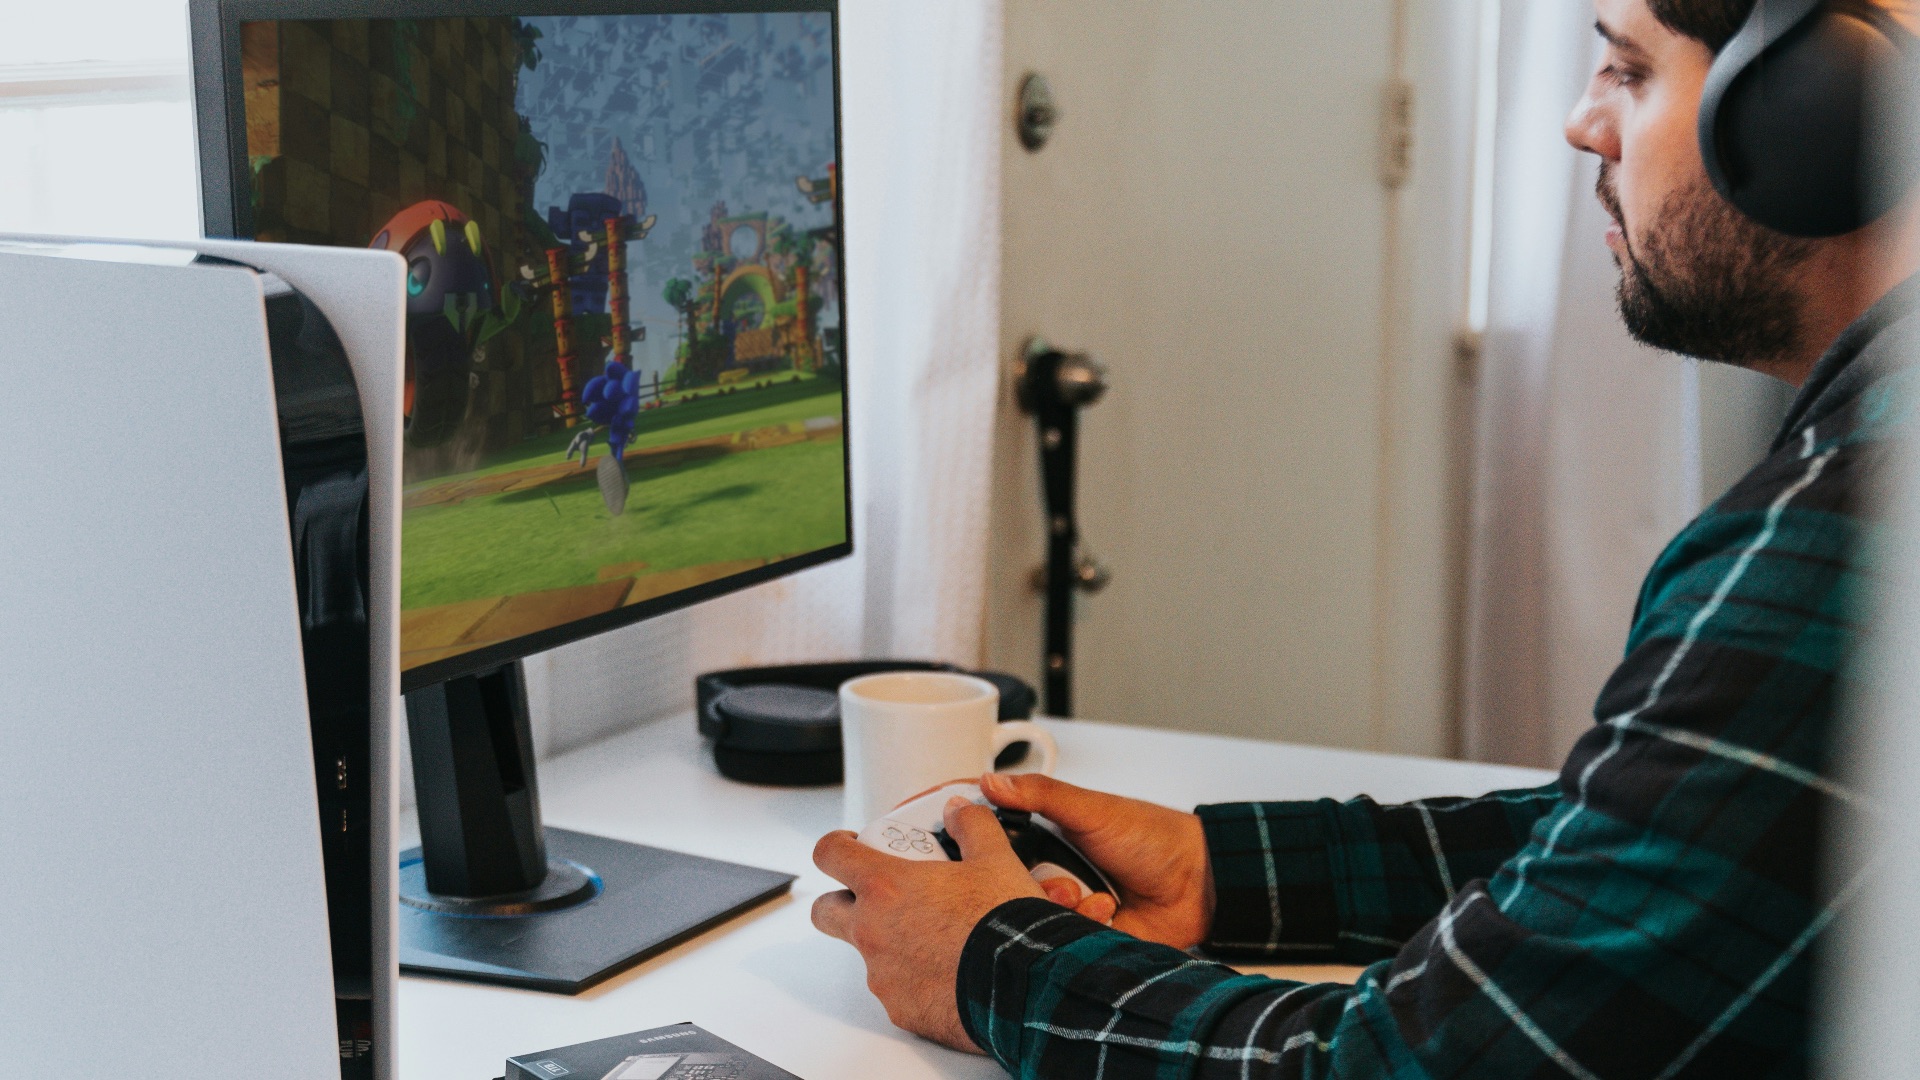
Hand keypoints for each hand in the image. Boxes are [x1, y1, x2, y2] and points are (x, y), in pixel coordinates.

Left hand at [812, 797, 1049, 1051]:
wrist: (1028, 985)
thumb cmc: (1006, 922)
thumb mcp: (995, 859)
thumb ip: (971, 826)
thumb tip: (958, 811)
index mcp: (886, 886)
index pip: (829, 854)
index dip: (836, 845)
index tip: (849, 846)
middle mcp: (872, 932)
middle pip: (826, 911)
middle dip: (842, 901)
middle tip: (878, 897)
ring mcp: (882, 975)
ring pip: (867, 954)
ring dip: (889, 943)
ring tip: (937, 938)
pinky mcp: (900, 1010)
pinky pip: (896, 989)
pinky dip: (915, 979)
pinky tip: (950, 972)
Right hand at [980, 772, 1214, 949]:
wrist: (1198, 883)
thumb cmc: (1152, 837)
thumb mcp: (1092, 809)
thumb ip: (1041, 794)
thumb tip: (992, 781)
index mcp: (1048, 838)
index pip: (1000, 844)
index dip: (987, 849)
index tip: (976, 848)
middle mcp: (1053, 873)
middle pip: (1009, 885)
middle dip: (1027, 884)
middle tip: (1055, 878)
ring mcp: (1068, 906)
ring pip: (1033, 916)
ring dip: (1060, 906)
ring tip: (1086, 895)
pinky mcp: (1083, 936)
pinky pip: (1061, 942)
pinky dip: (1081, 927)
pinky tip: (1105, 911)